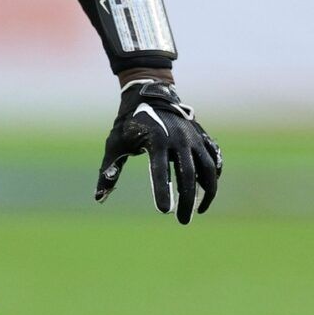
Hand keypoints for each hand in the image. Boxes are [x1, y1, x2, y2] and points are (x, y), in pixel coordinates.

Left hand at [94, 79, 221, 222]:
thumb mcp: (115, 144)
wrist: (150, 93)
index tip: (164, 211)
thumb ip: (109, 171)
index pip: (160, 171)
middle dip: (187, 201)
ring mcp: (194, 137)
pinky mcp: (202, 136)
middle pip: (188, 175)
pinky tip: (207, 190)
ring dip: (206, 192)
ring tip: (198, 210)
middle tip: (182, 221)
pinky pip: (214, 158)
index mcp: (156, 140)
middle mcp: (179, 138)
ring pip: (208, 168)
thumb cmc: (129, 122)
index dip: (163, 191)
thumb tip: (99, 198)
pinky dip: (214, 175)